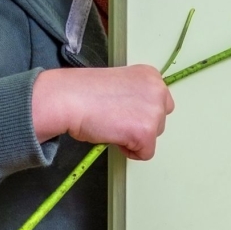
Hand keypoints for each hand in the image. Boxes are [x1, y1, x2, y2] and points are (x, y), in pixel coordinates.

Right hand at [33, 65, 174, 159]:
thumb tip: (137, 114)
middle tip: (116, 119)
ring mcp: (154, 111)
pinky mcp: (146, 132)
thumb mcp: (119, 85)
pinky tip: (113, 136)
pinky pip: (145, 153)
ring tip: (112, 125)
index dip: (138, 111)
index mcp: (151, 76)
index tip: (121, 110)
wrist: (70, 99)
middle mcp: (158, 90)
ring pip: (153, 136)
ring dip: (134, 137)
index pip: (158, 102)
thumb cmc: (84, 92)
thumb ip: (135, 95)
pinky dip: (129, 152)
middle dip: (140, 124)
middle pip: (160, 120)